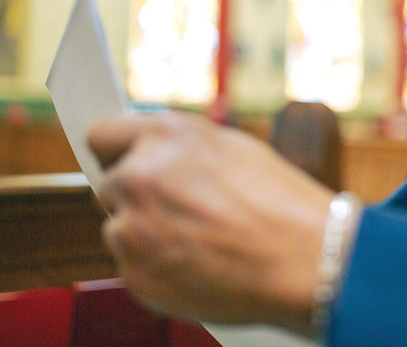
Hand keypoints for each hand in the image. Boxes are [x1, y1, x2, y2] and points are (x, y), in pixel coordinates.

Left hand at [86, 110, 334, 334]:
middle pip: (109, 185)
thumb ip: (179, 148)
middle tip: (179, 211)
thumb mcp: (231, 148)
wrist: (305, 259)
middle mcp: (139, 175)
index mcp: (164, 135)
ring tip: (200, 242)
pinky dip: (158, 269)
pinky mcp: (135, 274)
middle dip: (136, 197)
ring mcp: (132, 228)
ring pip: (120, 229)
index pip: (101, 133)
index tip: (121, 161)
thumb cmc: (280, 202)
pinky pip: (134, 267)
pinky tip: (200, 266)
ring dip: (146, 236)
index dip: (113, 150)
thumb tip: (149, 153)